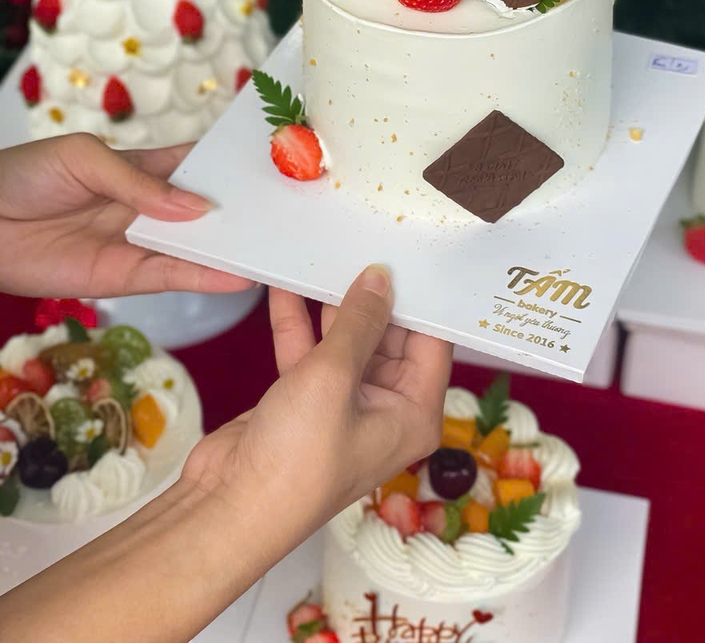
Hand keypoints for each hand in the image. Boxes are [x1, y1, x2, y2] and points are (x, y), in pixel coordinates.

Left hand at [0, 133, 252, 298]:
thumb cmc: (26, 175)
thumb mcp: (85, 159)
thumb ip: (140, 184)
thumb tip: (198, 209)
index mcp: (144, 168)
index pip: (198, 166)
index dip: (232, 168)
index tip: (277, 167)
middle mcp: (150, 207)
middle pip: (206, 210)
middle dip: (243, 212)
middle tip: (291, 215)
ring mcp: (139, 243)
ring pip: (195, 247)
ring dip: (231, 249)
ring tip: (274, 251)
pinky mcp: (124, 278)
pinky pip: (171, 276)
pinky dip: (204, 278)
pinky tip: (237, 278)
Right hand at [183, 266, 452, 542]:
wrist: (229, 508)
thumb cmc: (297, 456)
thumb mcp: (334, 377)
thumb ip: (359, 321)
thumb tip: (381, 277)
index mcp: (414, 413)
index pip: (430, 343)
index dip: (420, 299)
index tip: (409, 253)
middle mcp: (386, 409)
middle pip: (389, 338)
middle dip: (372, 295)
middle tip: (363, 242)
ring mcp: (343, 406)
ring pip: (346, 342)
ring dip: (331, 304)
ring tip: (326, 254)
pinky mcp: (303, 402)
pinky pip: (310, 353)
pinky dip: (297, 323)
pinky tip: (284, 286)